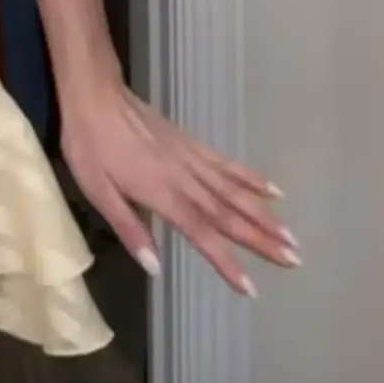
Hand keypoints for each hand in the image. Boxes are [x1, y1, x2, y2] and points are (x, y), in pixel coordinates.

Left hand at [61, 80, 297, 295]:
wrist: (95, 95)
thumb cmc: (89, 145)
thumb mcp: (97, 191)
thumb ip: (129, 229)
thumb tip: (156, 268)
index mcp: (161, 194)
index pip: (201, 233)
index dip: (226, 261)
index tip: (251, 287)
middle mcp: (184, 178)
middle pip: (228, 214)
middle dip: (262, 239)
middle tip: (294, 260)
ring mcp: (191, 158)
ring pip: (234, 191)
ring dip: (264, 214)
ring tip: (291, 236)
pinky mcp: (191, 143)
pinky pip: (227, 164)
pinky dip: (251, 177)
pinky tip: (272, 189)